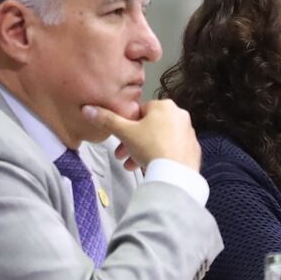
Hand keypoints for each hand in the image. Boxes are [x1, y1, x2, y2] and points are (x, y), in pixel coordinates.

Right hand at [81, 99, 200, 170]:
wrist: (175, 173)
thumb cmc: (152, 148)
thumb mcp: (125, 132)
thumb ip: (107, 120)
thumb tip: (88, 109)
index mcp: (165, 106)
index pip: (139, 111)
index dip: (126, 126)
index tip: (118, 138)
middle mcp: (179, 115)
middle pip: (149, 127)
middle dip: (132, 142)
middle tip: (121, 155)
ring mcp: (188, 132)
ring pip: (159, 139)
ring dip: (142, 151)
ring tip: (131, 165)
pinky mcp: (192, 148)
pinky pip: (171, 149)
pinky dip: (159, 156)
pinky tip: (149, 166)